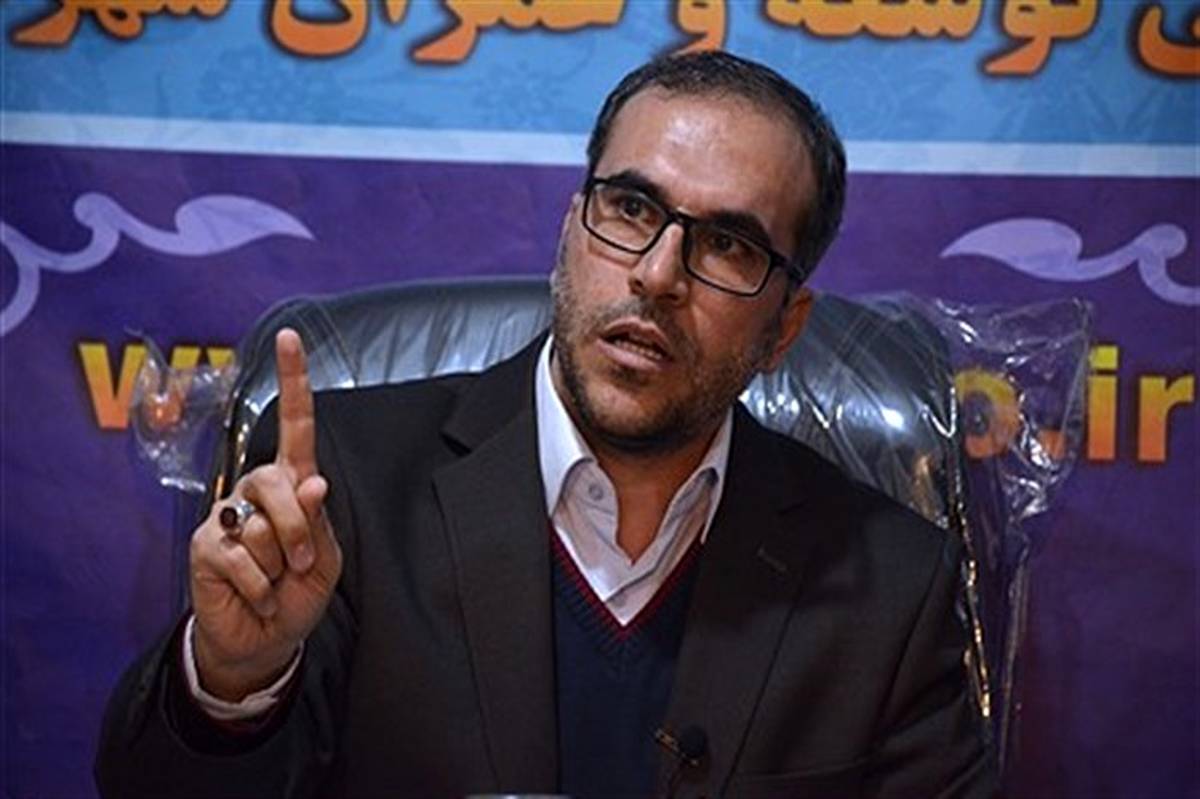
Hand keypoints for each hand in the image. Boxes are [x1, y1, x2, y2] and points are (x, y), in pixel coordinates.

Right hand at [189, 328, 342, 700]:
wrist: (267, 639)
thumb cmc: (299, 589)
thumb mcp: (325, 557)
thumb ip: (319, 520)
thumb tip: (312, 482)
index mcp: (292, 483)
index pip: (296, 426)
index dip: (294, 382)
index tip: (291, 338)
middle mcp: (255, 489)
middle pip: (278, 482)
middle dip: (300, 531)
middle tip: (302, 564)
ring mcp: (225, 514)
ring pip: (260, 526)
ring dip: (280, 565)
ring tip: (277, 580)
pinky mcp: (203, 544)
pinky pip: (240, 557)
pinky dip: (261, 587)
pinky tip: (259, 596)